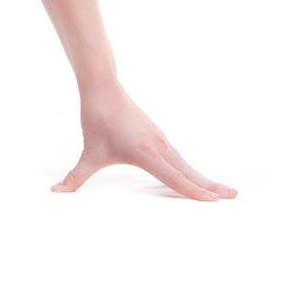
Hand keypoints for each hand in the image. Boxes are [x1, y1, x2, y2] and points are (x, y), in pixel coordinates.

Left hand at [51, 80, 236, 200]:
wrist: (103, 88)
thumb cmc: (97, 120)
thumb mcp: (89, 153)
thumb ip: (75, 178)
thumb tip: (55, 193)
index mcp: (145, 152)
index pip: (173, 177)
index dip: (192, 191)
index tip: (213, 202)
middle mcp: (158, 146)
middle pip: (188, 171)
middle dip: (210, 187)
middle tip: (234, 198)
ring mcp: (161, 140)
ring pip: (186, 164)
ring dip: (205, 178)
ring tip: (224, 192)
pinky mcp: (159, 137)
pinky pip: (180, 158)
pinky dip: (192, 170)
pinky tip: (197, 178)